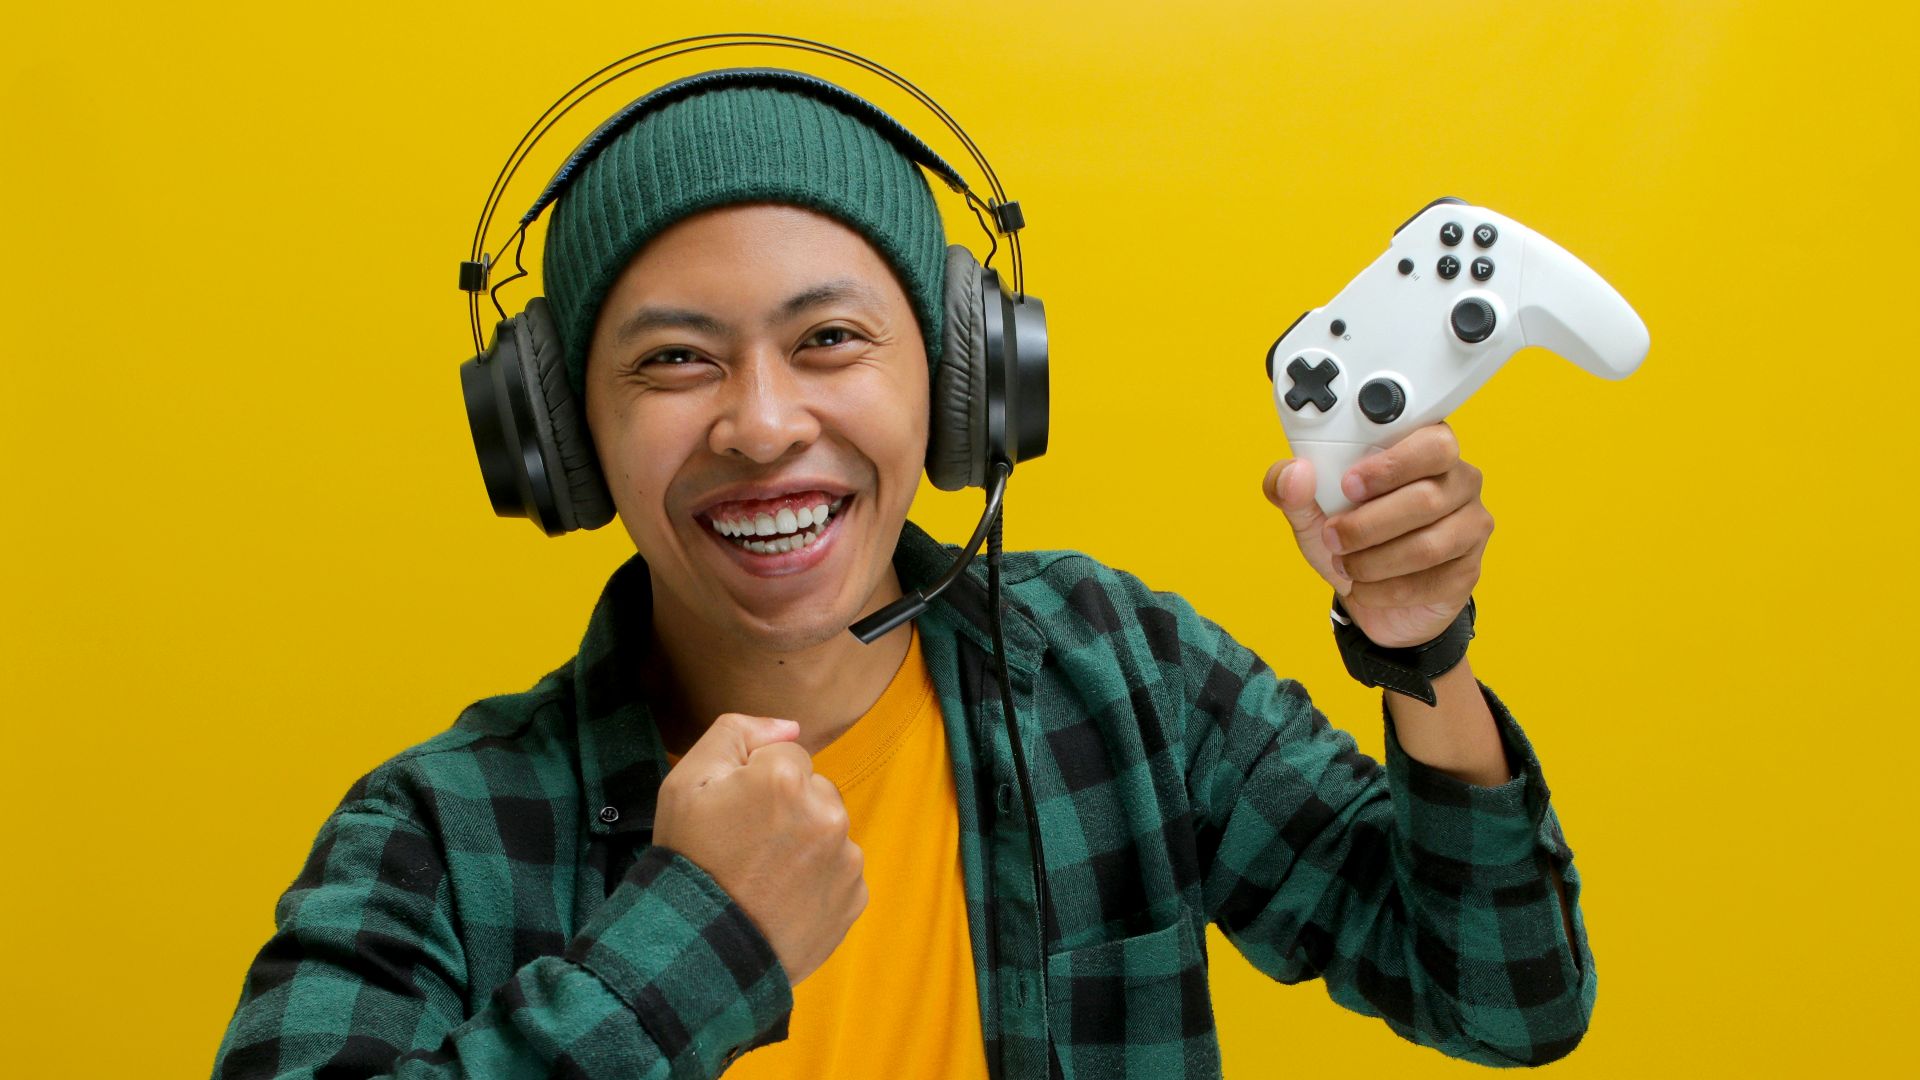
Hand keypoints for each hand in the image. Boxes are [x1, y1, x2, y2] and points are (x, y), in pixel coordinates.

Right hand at [651, 712, 866, 985]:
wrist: (700, 952)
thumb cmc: (688, 860)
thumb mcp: (685, 781)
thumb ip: (737, 732)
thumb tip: (791, 725)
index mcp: (787, 777)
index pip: (785, 755)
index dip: (754, 782)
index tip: (734, 814)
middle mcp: (827, 811)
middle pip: (813, 790)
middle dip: (788, 808)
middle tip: (747, 847)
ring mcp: (845, 858)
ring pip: (828, 831)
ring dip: (805, 844)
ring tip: (763, 877)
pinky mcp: (854, 897)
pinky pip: (839, 872)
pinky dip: (817, 881)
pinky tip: (782, 899)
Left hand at [1264, 421, 1492, 647]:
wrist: (1375, 597)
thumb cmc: (1352, 538)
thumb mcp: (1311, 513)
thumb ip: (1292, 488)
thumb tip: (1294, 473)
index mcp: (1425, 450)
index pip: (1433, 442)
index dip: (1391, 465)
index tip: (1348, 485)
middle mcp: (1459, 481)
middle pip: (1427, 498)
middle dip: (1368, 524)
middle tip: (1334, 536)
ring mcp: (1471, 526)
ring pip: (1428, 545)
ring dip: (1373, 561)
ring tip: (1345, 564)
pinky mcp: (1469, 570)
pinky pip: (1430, 581)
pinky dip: (1385, 589)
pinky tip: (1366, 586)